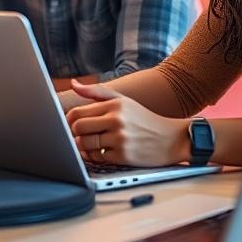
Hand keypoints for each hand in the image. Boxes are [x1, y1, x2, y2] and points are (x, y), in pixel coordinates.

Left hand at [65, 80, 190, 166]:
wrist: (173, 139)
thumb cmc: (143, 119)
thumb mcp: (123, 100)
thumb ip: (96, 91)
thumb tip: (73, 84)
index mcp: (114, 105)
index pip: (76, 112)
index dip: (68, 121)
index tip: (69, 125)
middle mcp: (117, 120)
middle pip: (78, 128)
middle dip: (74, 134)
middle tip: (80, 136)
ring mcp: (120, 139)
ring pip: (85, 144)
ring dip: (84, 147)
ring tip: (92, 144)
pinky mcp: (124, 156)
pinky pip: (98, 158)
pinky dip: (96, 157)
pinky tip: (104, 152)